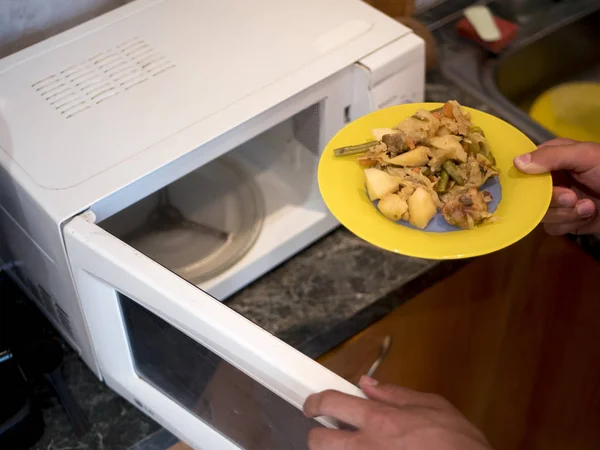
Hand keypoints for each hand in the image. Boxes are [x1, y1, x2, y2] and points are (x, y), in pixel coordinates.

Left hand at [303, 376, 491, 449]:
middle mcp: (367, 448)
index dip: (315, 402)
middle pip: (319, 442)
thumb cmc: (458, 443)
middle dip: (320, 436)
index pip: (331, 403)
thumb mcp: (432, 405)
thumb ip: (395, 393)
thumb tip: (368, 383)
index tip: (313, 405)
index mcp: (380, 420)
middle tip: (331, 434)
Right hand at [514, 139, 599, 234]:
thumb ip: (552, 156)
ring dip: (565, 213)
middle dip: (552, 199)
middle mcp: (552, 180)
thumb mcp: (586, 156)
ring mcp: (557, 202)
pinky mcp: (565, 221)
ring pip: (540, 213)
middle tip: (572, 197)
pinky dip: (570, 223)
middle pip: (529, 195)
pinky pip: (552, 227)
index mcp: (553, 159)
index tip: (533, 185)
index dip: (524, 177)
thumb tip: (516, 162)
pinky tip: (588, 216)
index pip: (524, 166)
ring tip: (588, 207)